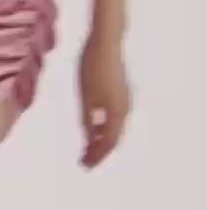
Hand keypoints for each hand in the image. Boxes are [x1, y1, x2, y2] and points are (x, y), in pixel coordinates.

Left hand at [78, 33, 130, 167]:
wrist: (106, 43)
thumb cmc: (92, 68)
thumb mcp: (86, 97)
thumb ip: (88, 119)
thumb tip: (89, 139)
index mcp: (117, 112)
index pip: (108, 142)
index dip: (97, 156)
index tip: (84, 166)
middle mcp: (125, 109)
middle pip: (113, 138)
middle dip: (98, 152)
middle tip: (83, 163)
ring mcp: (124, 101)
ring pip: (114, 129)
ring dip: (100, 141)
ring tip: (86, 150)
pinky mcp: (121, 94)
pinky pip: (113, 118)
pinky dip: (103, 128)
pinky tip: (92, 130)